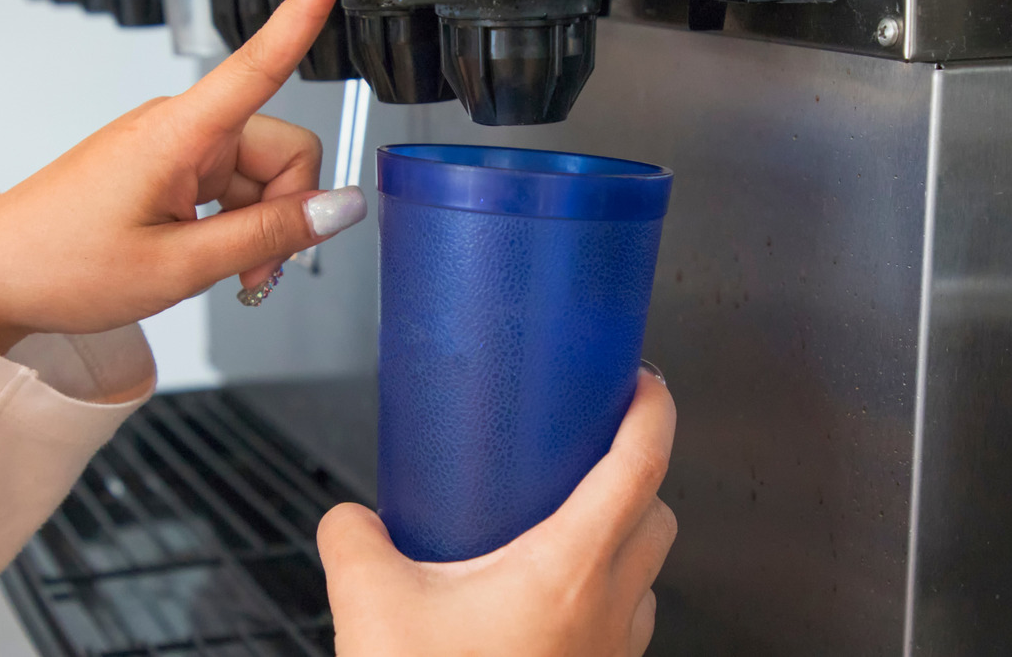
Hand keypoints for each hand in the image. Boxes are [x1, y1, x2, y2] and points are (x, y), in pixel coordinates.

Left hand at [0, 0, 365, 354]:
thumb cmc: (63, 264)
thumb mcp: (179, 266)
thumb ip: (268, 236)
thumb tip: (339, 209)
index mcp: (178, 134)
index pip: (260, 61)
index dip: (306, 7)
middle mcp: (178, 125)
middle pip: (283, 146)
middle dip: (288, 208)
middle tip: (259, 270)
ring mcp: (171, 144)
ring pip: (260, 172)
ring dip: (260, 225)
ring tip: (228, 275)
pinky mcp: (164, 164)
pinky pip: (230, 183)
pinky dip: (235, 223)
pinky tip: (211, 255)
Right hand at [320, 370, 677, 656]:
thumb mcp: (369, 602)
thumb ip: (353, 539)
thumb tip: (351, 519)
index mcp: (567, 569)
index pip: (638, 466)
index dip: (651, 412)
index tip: (643, 382)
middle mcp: (605, 610)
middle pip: (659, 515)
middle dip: (638, 471)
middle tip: (594, 448)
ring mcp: (609, 653)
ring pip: (647, 573)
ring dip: (624, 536)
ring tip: (567, 519)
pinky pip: (623, 621)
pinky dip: (604, 591)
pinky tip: (545, 594)